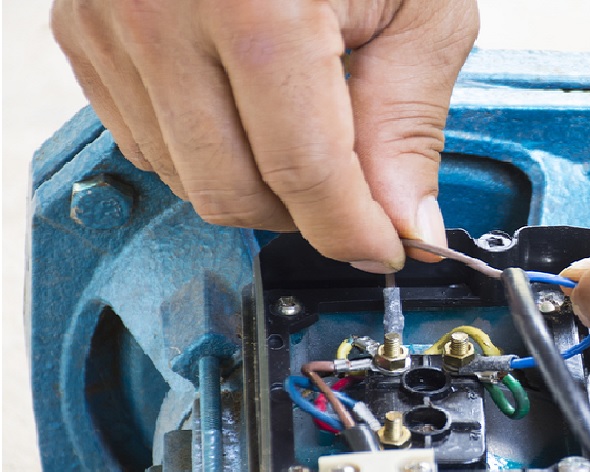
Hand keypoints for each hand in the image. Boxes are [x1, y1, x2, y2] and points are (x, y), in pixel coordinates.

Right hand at [51, 0, 478, 271]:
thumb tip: (405, 222)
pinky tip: (246, 110)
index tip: (384, 246)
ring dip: (255, 183)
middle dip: (305, 214)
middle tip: (354, 191)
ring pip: (184, 178)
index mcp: (255, 4)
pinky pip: (144, 140)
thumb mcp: (420, 4)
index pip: (302, 173)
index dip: (352, 229)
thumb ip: (409, 122)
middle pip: (233, 192)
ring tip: (302, 126)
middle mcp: (163, 12)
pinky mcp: (85, 30)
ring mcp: (111, 20)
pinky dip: (205, 149)